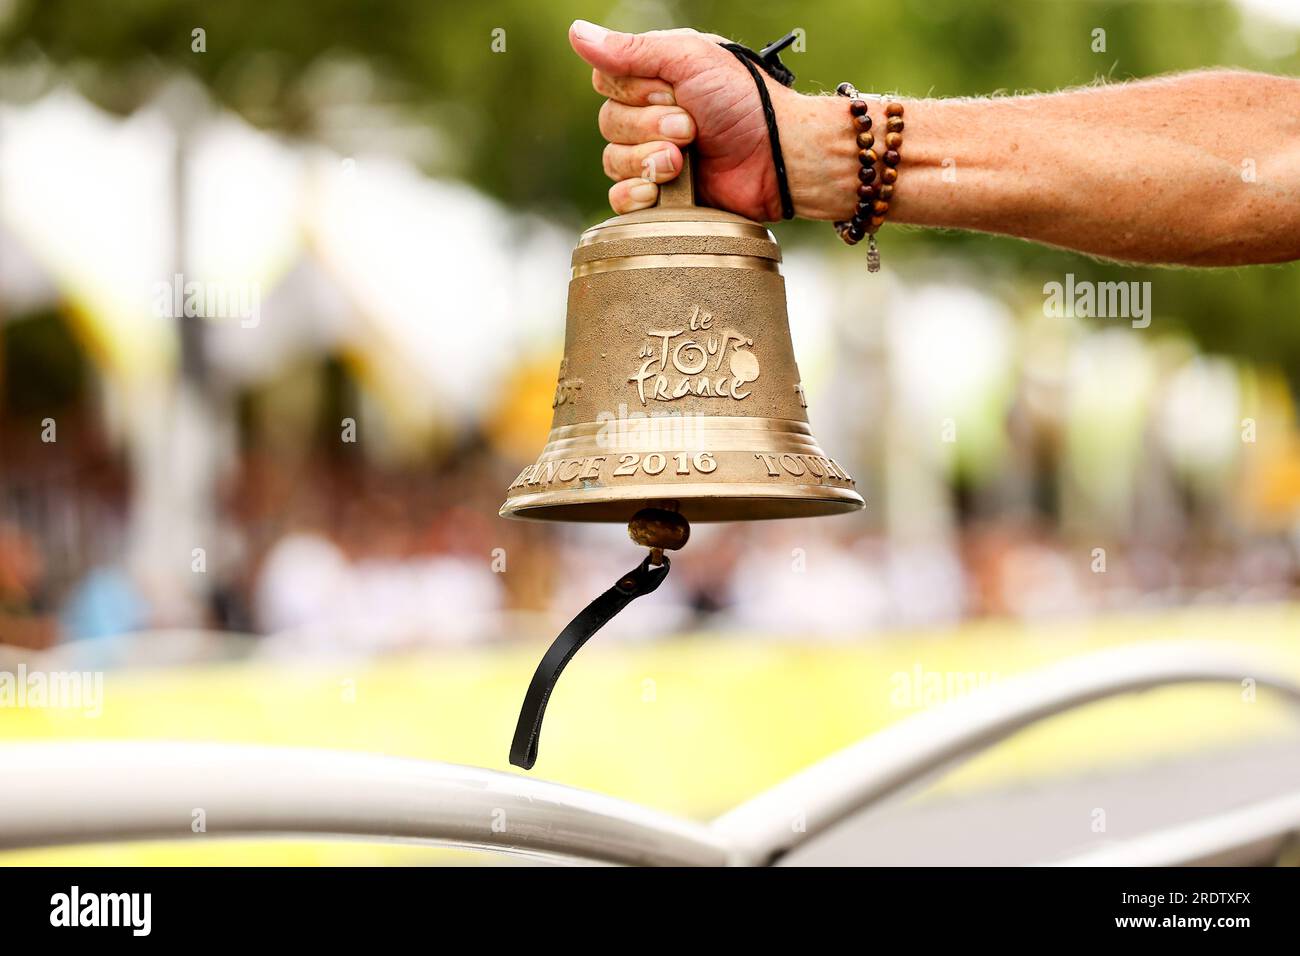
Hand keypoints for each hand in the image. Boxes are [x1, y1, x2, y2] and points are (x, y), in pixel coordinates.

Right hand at [568, 20, 810, 221]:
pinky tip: (660, 190)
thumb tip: (576, 33)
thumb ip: (632, 49)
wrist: (777, 157)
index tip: (673, 92)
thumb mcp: (689, 59)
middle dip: (650, 127)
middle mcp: (649, 117)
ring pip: (612, 160)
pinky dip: (635, 194)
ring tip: (686, 161)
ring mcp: (653, 158)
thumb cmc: (746, 102)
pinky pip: (618, 198)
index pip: (606, 82)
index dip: (635, 91)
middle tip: (692, 128)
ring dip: (649, 159)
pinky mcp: (660, 198)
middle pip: (608, 123)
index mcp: (654, 79)